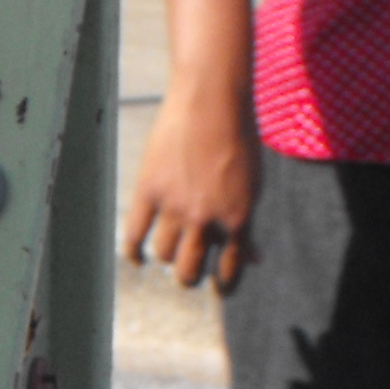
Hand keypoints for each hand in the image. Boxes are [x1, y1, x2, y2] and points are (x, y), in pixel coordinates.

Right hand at [123, 85, 257, 293]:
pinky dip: (134, 252)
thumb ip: (249, 223)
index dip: (225, 284)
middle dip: (189, 278)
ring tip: (168, 253)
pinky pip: (135, 234)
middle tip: (188, 274)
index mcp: (237, 217)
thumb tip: (255, 260)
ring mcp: (175, 205)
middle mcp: (206, 217)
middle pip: (189, 270)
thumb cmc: (237, 139)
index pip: (230, 267)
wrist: (210, 100)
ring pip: (164, 255)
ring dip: (166, 259)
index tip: (220, 288)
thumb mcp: (253, 183)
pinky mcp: (149, 191)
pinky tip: (138, 258)